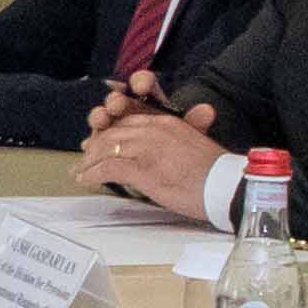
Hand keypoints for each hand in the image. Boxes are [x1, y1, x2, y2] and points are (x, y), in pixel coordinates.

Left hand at [79, 99, 230, 217]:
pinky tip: (86, 180)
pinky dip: (92, 174)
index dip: (111, 132)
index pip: (129, 120)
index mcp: (166, 122)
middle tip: (85, 158)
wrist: (226, 186)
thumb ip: (173, 142)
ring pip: (106, 147)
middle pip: (113, 132)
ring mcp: (146, 147)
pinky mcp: (142, 168)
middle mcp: (153, 129)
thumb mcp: (192, 146)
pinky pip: (108, 168)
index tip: (100, 142)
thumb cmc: (213, 173)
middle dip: (96, 146)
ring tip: (81, 171)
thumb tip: (157, 153)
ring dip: (89, 160)